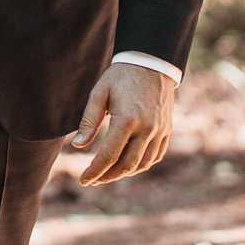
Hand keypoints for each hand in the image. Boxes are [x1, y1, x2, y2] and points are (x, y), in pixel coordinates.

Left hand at [68, 61, 176, 185]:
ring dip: (124, 173)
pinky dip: (141, 165)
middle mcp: (146, 128)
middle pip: (126, 165)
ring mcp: (160, 131)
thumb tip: (78, 146)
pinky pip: (155, 156)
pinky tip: (128, 165)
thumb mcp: (99, 93)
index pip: (108, 155)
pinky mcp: (167, 130)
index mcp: (127, 119)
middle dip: (108, 177)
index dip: (94, 171)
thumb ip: (88, 121)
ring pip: (142, 164)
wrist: (151, 63)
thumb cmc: (120, 77)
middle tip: (93, 180)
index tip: (83, 180)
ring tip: (108, 174)